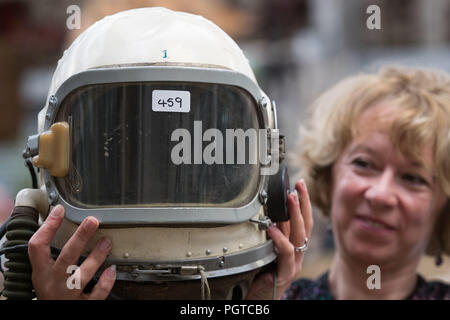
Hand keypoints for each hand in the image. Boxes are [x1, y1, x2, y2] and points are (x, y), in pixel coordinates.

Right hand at [28, 205, 115, 298]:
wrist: (52, 314)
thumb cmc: (51, 291)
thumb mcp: (44, 273)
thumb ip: (52, 254)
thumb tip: (60, 224)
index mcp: (42, 272)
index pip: (38, 247)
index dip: (48, 227)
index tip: (60, 210)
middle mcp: (54, 283)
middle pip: (66, 257)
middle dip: (80, 238)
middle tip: (92, 221)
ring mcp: (68, 295)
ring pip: (82, 275)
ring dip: (96, 257)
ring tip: (107, 241)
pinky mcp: (82, 305)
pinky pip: (96, 295)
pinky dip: (105, 283)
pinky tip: (112, 269)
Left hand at [246, 180, 312, 299]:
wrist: (261, 301)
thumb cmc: (262, 277)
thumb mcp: (269, 251)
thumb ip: (274, 236)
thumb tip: (273, 214)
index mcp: (295, 248)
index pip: (304, 221)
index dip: (304, 203)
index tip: (299, 185)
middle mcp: (298, 255)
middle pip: (306, 225)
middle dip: (303, 203)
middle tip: (298, 186)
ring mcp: (293, 265)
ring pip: (299, 236)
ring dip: (296, 215)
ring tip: (290, 199)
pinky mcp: (285, 274)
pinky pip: (285, 253)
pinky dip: (279, 239)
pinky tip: (272, 228)